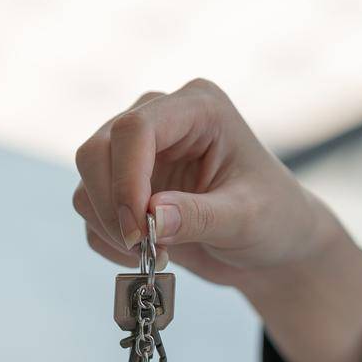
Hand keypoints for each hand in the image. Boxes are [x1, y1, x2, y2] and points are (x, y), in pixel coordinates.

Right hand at [73, 80, 361, 361]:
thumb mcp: (247, 220)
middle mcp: (161, 118)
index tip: (139, 231)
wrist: (271, 246)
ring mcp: (138, 152)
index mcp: (198, 108)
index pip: (136, 128)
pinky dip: (109, 240)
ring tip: (158, 254)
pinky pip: (90, 210)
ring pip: (87, 181)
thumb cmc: (274, 220)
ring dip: (109, 227)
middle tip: (145, 249)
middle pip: (97, 151)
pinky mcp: (124, 184)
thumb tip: (149, 217)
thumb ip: (199, 216)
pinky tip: (149, 254)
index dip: (126, 180)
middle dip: (112, 207)